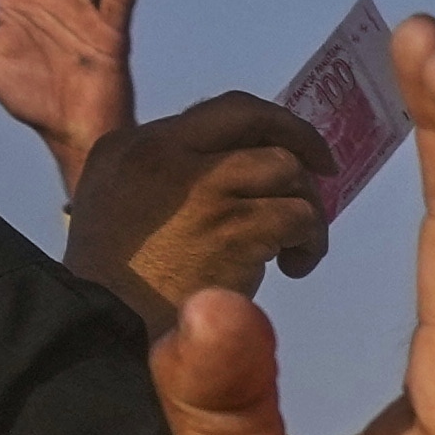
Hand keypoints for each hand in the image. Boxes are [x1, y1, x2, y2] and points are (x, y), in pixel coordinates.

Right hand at [61, 88, 331, 343]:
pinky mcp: (234, 228)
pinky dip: (310, 243)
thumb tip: (227, 164)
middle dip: (303, 139)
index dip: (268, 124)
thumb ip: (163, 173)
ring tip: (294, 245)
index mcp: (137, 144)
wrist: (108, 323)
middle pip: (255, 118)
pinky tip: (292, 268)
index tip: (293, 146)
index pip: (220, 110)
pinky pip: (299, 217)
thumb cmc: (113, 279)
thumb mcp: (115, 201)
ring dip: (307, 206)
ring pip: (286, 168)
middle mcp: (167, 152)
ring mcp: (202, 188)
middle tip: (326, 171)